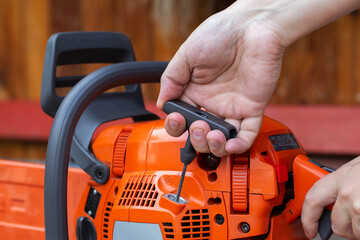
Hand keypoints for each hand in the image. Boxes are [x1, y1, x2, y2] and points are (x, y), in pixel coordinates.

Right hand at [157, 2, 285, 155]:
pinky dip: (238, 144)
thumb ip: (171, 79)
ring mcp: (232, 107)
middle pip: (200, 134)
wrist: (252, 25)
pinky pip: (247, 133)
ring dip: (214, 145)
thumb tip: (161, 103)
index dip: (177, 125)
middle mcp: (212, 102)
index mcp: (194, 91)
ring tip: (212, 135)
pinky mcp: (252, 108)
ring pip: (222, 139)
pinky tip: (229, 143)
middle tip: (199, 126)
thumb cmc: (220, 33)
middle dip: (196, 138)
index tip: (176, 119)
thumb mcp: (186, 54)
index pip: (182, 118)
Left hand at [302, 156, 359, 238]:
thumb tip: (334, 202)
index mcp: (342, 177)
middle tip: (357, 222)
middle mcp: (349, 192)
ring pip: (356, 232)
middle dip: (346, 228)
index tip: (309, 229)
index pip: (312, 199)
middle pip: (337, 224)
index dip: (308, 217)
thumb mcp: (358, 168)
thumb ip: (344, 183)